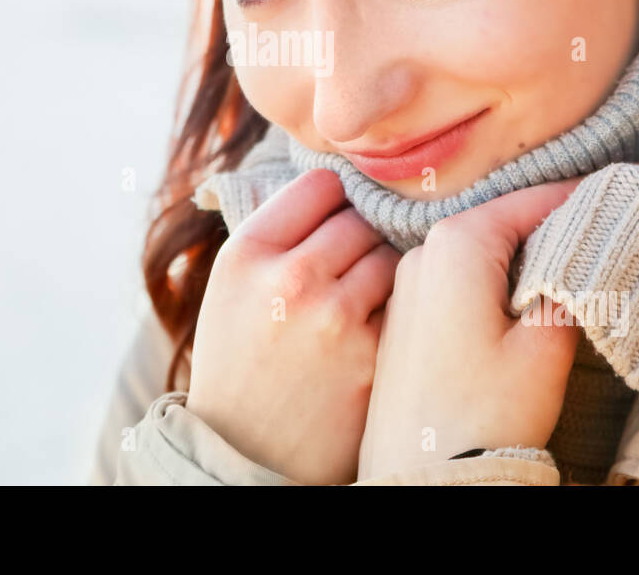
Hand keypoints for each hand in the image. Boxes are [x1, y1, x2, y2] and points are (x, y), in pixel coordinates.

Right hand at [186, 168, 399, 484]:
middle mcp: (290, 279)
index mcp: (248, 254)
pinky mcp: (375, 358)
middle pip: (361, 219)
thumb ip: (276, 233)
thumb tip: (338, 182)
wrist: (246, 456)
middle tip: (349, 270)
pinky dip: (400, 314)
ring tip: (361, 304)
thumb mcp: (231, 288)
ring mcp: (336, 320)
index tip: (333, 223)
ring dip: (385, 274)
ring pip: (391, 257)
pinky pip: (408, 304)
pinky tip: (382, 332)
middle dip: (361, 241)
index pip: (322, 184)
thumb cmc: (242, 364)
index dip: (334, 202)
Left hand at [357, 178, 583, 479]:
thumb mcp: (545, 348)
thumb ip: (568, 285)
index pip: (535, 199)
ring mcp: (408, 283)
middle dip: (556, 223)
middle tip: (610, 225)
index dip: (587, 196)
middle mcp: (423, 251)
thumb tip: (585, 248)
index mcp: (458, 244)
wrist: (421, 477)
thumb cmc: (483, 416)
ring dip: (526, 254)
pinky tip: (528, 298)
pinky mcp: (406, 315)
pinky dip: (497, 279)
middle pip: (505, 219)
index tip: (630, 189)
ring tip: (577, 264)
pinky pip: (458, 278)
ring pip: (482, 249)